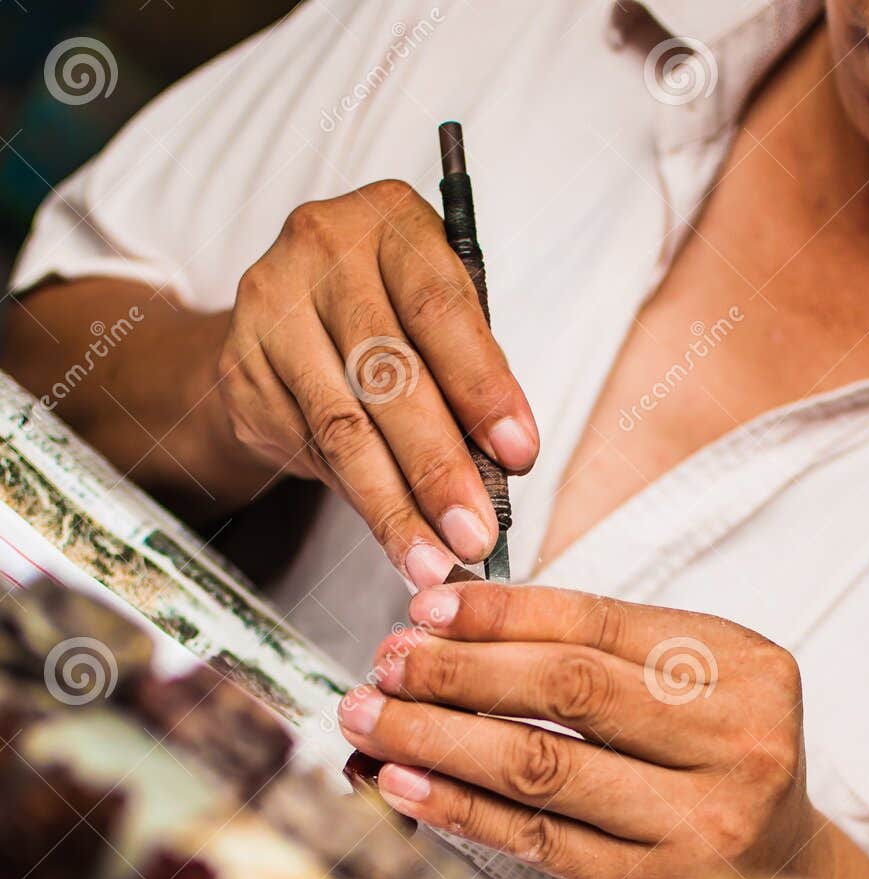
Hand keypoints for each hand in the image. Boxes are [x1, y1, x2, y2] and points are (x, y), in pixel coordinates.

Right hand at [216, 182, 537, 586]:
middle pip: (388, 375)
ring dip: (393, 507)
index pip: (441, 309)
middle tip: (475, 533)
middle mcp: (321, 248)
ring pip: (342, 427)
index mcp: (389, 219)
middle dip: (438, 468)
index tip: (518, 456)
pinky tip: (390, 536)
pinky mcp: (241, 368)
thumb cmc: (386, 313)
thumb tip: (502, 465)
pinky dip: (356, 502)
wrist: (280, 317)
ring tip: (432, 560)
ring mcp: (269, 306)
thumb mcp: (436, 316)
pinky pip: (309, 449)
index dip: (483, 388)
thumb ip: (469, 371)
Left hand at [338, 583, 824, 878]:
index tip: (426, 609)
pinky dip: (458, 807)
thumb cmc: (716, 770)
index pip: (601, 624)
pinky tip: (404, 783)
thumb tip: (453, 628)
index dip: (502, 613)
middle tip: (386, 663)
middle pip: (568, 689)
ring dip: (438, 737)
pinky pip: (535, 838)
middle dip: (459, 671)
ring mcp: (699, 820)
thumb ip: (606, 654)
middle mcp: (734, 742)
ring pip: (540, 765)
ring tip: (373, 719)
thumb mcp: (697, 691)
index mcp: (746, 670)